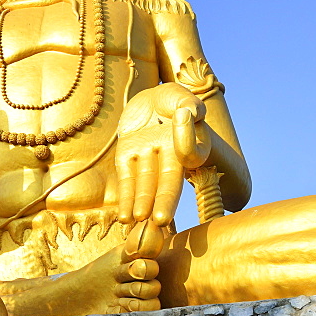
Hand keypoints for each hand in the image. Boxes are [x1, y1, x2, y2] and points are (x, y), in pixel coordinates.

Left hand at [116, 84, 210, 225]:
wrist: (145, 101)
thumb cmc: (169, 99)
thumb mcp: (180, 95)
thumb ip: (188, 103)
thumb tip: (188, 114)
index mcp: (190, 143)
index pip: (190, 152)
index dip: (186, 140)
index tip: (183, 116)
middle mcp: (170, 157)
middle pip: (169, 181)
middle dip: (165, 201)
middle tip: (161, 220)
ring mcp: (148, 159)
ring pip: (146, 184)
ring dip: (143, 203)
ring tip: (139, 220)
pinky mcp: (128, 159)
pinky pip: (127, 180)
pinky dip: (126, 198)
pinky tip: (124, 217)